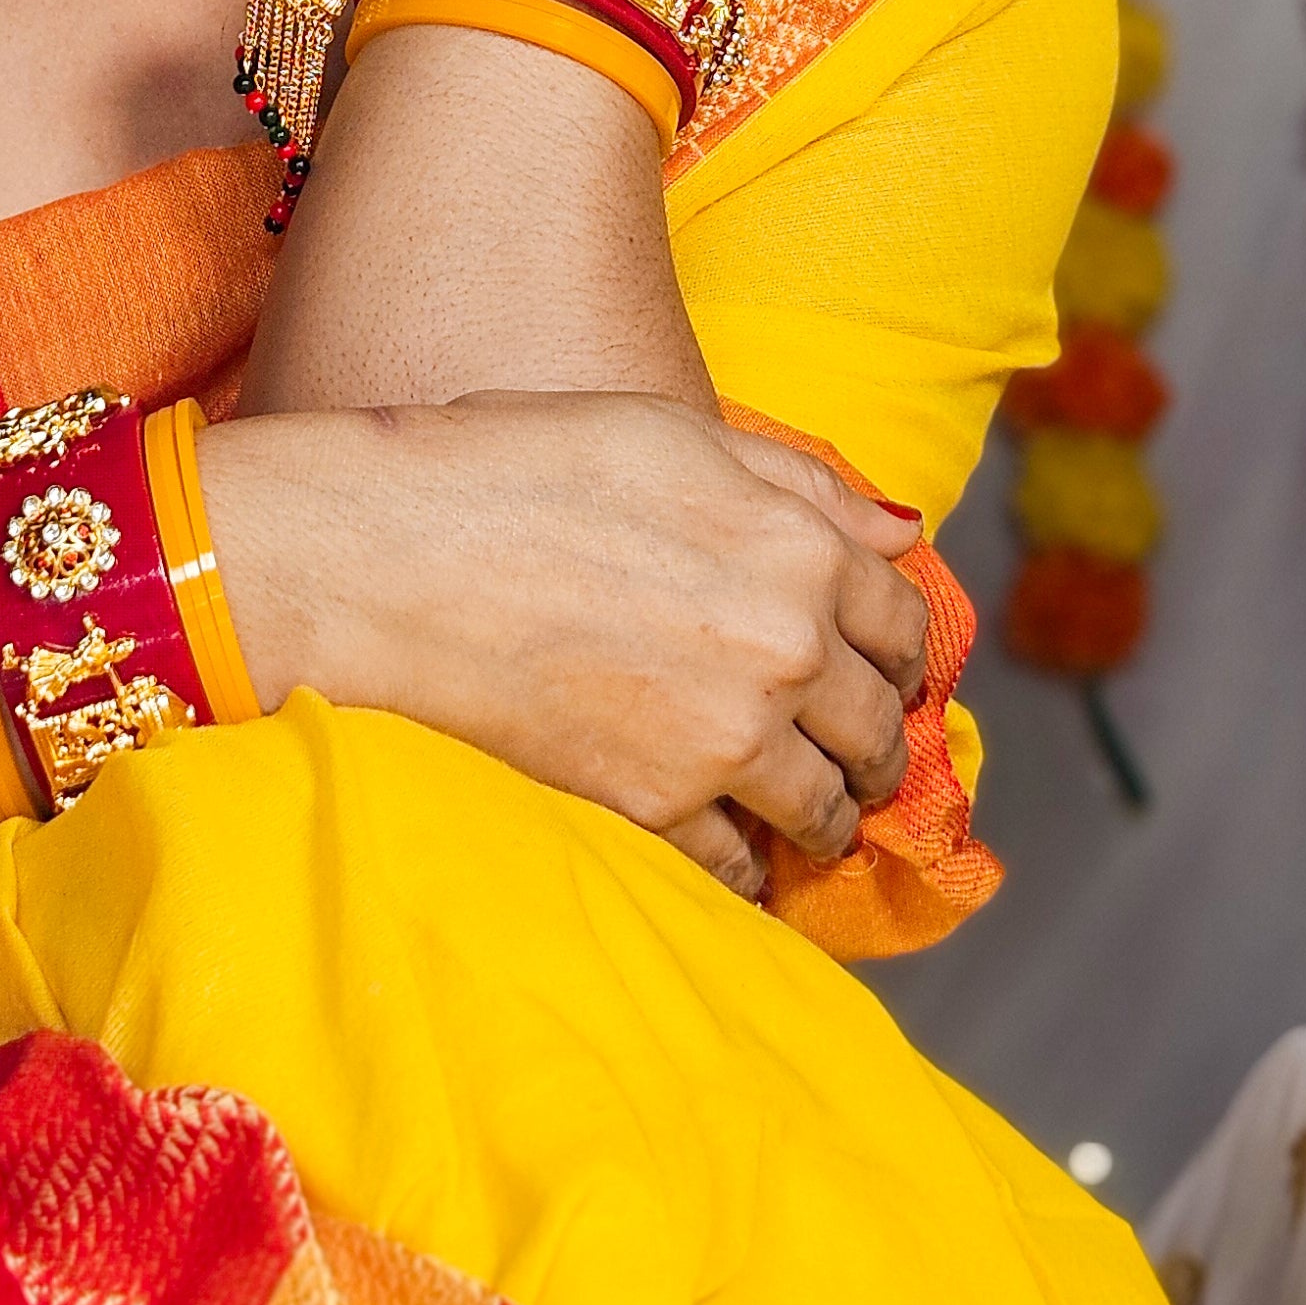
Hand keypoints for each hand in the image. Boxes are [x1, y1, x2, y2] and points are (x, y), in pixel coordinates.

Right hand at [205, 395, 929, 894]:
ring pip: (824, 809)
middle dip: (875, 747)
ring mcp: (728, 736)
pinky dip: (745, 870)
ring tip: (807, 823)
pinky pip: (737, 864)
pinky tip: (734, 860)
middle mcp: (789, 650)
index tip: (887, 675)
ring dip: (826, 819)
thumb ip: (800, 484)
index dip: (902, 654)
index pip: (904, 623)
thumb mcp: (676, 434)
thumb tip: (901, 535)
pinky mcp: (658, 803)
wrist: (402, 552)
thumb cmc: (523, 465)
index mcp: (801, 549)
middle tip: (857, 760)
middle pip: (877, 727)